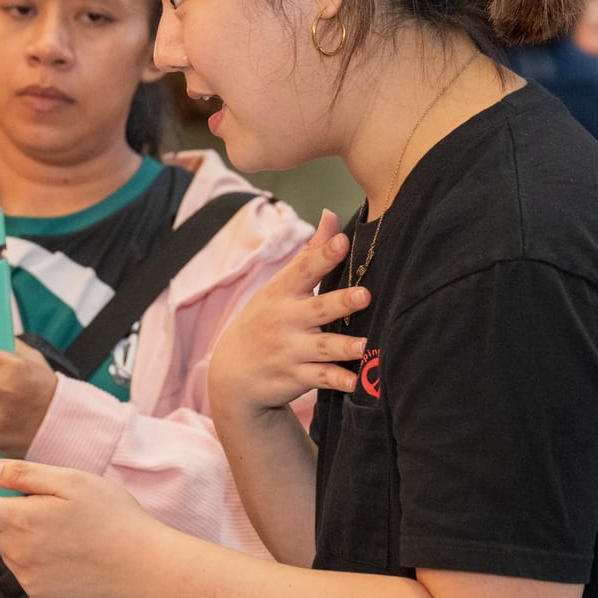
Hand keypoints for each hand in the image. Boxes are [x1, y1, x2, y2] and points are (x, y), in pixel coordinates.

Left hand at [0, 460, 162, 597]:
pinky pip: (20, 563)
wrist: (143, 566)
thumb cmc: (113, 516)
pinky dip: (26, 548)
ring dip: (4, 526)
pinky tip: (59, 542)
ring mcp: (27, 576)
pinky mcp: (39, 591)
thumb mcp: (70, 480)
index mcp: (20, 521)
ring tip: (47, 515)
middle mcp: (16, 553)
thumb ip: (22, 475)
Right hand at [207, 211, 369, 428]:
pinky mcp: (295, 377)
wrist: (232, 374)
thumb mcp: (279, 287)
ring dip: (344, 346)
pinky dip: (337, 381)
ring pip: (323, 347)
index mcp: (282, 293)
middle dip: (341, 302)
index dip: (323, 255)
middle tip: (365, 295)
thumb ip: (310, 254)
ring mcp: (290, 350)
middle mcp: (286, 320)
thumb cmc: (265, 321)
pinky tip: (355, 382)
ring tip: (364, 345)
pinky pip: (320, 378)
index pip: (304, 270)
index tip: (342, 241)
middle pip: (318, 309)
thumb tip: (331, 214)